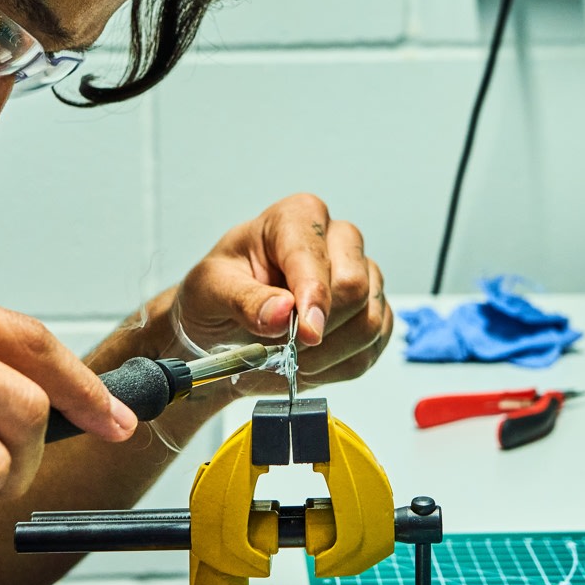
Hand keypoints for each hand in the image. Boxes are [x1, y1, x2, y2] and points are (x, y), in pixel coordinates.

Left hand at [169, 193, 391, 389]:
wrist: (225, 322)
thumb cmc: (219, 292)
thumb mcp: (211, 291)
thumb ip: (244, 299)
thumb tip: (281, 312)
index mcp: (297, 218)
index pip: (319, 259)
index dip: (313, 299)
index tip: (305, 334)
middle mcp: (339, 239)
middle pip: (354, 288)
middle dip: (318, 330)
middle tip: (284, 349)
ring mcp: (363, 275)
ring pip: (368, 322)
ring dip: (327, 354)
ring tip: (291, 357)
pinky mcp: (373, 311)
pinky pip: (371, 348)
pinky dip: (338, 366)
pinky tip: (311, 362)